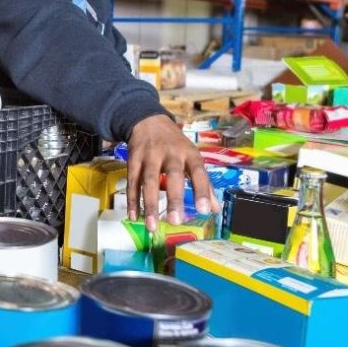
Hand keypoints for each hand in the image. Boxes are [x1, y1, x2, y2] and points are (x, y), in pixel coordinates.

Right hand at [125, 114, 218, 230]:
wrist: (149, 121)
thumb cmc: (175, 144)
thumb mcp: (192, 157)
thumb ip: (204, 183)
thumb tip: (215, 209)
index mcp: (189, 154)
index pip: (198, 172)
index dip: (202, 191)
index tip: (204, 210)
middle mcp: (170, 153)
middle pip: (172, 176)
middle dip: (173, 199)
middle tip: (175, 221)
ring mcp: (150, 156)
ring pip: (149, 181)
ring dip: (150, 204)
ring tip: (152, 225)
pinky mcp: (133, 159)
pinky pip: (132, 182)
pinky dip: (132, 200)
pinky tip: (134, 216)